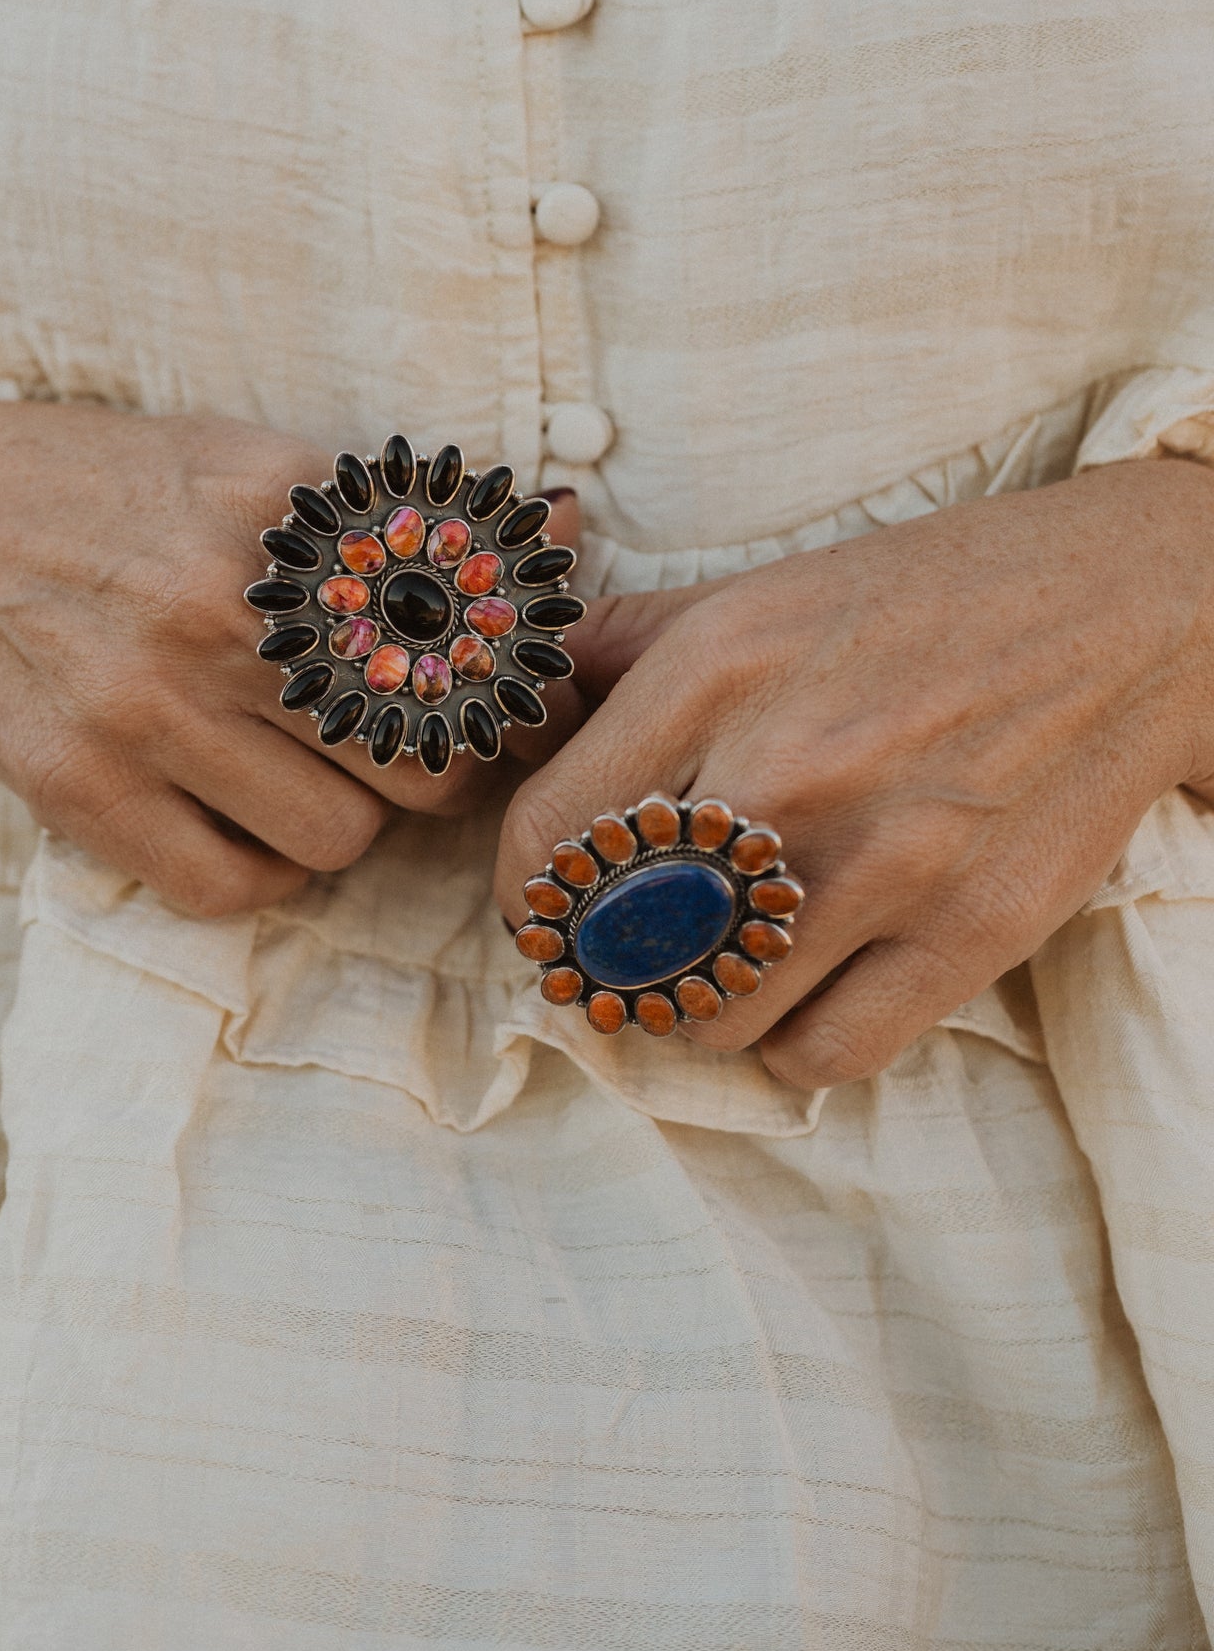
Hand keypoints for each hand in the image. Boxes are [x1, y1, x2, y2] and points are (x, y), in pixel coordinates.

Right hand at [0, 402, 574, 915]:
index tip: (502, 706)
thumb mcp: (261, 464)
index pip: (469, 643)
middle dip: (434, 769)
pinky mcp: (79, 788)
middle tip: (403, 748)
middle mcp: (218, 612)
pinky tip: (246, 818)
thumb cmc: (126, 495)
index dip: (507, 695)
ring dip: (346, 822)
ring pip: (339, 838)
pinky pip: (233, 889)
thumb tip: (566, 525)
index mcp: (283, 515)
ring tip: (309, 773)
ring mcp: (142, 708)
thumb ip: (411, 508)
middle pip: (424, 761)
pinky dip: (262, 872)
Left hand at [496, 461, 1213, 1086]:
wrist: (1127, 614)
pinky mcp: (970, 933)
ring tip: (733, 956)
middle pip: (612, 946)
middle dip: (603, 958)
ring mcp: (882, 861)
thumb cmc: (925, 601)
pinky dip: (796, 1043)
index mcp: (715, 672)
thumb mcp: (754, 593)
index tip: (544, 901)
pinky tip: (811, 986)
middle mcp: (787, 768)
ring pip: (710, 1019)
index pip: (545, 841)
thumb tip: (523, 717)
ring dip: (702, 1005)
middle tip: (628, 941)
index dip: (525, 893)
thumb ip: (621, 654)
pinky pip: (821, 1057)